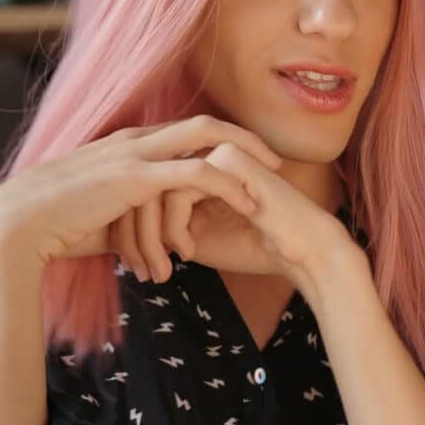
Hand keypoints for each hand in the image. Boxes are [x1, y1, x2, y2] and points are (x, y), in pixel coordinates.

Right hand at [0, 115, 282, 267]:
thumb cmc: (56, 225)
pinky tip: (248, 201)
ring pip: (205, 137)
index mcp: (128, 144)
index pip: (184, 129)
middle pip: (204, 123)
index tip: (250, 156)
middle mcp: (134, 140)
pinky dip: (227, 184)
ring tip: (272, 179)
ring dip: (244, 157)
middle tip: (275, 160)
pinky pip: (194, 172)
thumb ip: (134, 211)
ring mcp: (134, 153)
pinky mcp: (133, 176)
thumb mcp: (105, 211)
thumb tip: (158, 234)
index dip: (220, 139)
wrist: (15, 226)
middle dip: (244, 138)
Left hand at [110, 142, 366, 296]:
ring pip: (152, 189)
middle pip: (139, 187)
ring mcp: (214, 151)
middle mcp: (201, 153)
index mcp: (193, 169)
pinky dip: (176, 228)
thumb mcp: (193, 237)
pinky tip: (190, 251)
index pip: (141, 191)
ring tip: (160, 269)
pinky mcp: (227, 159)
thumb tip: (124, 232)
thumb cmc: (251, 248)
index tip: (136, 267)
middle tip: (139, 272)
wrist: (300, 251)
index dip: (132, 231)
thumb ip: (161, 225)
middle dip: (133, 236)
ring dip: (151, 237)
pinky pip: (177, 191)